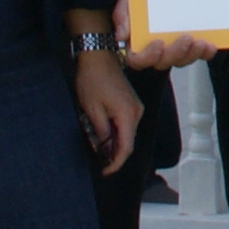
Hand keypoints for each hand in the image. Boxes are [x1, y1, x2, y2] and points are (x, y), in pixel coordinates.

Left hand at [74, 47, 142, 173]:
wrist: (98, 57)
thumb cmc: (93, 80)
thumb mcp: (91, 109)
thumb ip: (100, 132)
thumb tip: (104, 148)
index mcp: (128, 114)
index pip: (126, 148)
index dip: (115, 163)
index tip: (104, 172)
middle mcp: (136, 112)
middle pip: (128, 142)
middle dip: (113, 155)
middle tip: (98, 164)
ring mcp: (135, 107)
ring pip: (127, 134)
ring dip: (113, 144)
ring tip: (97, 150)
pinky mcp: (130, 103)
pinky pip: (125, 124)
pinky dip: (115, 133)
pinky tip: (103, 136)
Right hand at [121, 33, 215, 71]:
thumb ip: (123, 14)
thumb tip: (122, 36)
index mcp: (136, 42)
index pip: (137, 60)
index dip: (148, 57)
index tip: (158, 43)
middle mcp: (154, 49)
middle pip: (163, 62)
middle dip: (176, 53)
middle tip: (186, 38)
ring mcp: (172, 47)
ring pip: (181, 61)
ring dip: (192, 55)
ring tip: (201, 43)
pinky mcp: (187, 43)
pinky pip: (196, 54)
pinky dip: (204, 53)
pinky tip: (210, 46)